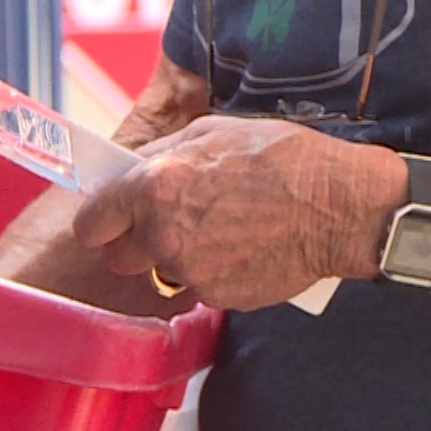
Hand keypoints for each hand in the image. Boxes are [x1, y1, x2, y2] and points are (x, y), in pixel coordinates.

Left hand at [71, 115, 400, 309]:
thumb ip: (158, 157)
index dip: (99, 222)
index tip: (108, 220)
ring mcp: (191, 271)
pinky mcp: (220, 296)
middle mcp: (163, 234)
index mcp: (152, 188)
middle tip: (164, 224)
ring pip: (161, 273)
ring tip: (217, 230)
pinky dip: (211, 273)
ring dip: (177, 258)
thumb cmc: (280, 158)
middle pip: (118, 258)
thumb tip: (128, 170)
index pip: (91, 223)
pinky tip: (240, 247)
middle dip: (133, 244)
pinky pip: (199, 287)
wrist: (340, 206)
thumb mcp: (209, 133)